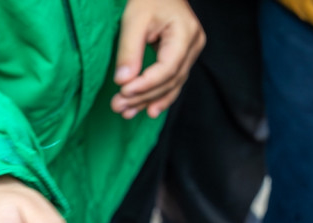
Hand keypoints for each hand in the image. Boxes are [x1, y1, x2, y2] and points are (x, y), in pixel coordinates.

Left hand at [112, 0, 204, 118]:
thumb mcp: (134, 19)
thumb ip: (129, 51)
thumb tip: (122, 81)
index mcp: (186, 34)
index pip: (167, 68)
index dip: (146, 83)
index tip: (124, 92)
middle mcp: (194, 47)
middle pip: (170, 80)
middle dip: (143, 96)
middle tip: (119, 106)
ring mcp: (191, 54)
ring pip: (172, 85)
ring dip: (149, 100)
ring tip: (128, 112)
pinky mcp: (183, 58)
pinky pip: (173, 81)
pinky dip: (159, 95)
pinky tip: (148, 109)